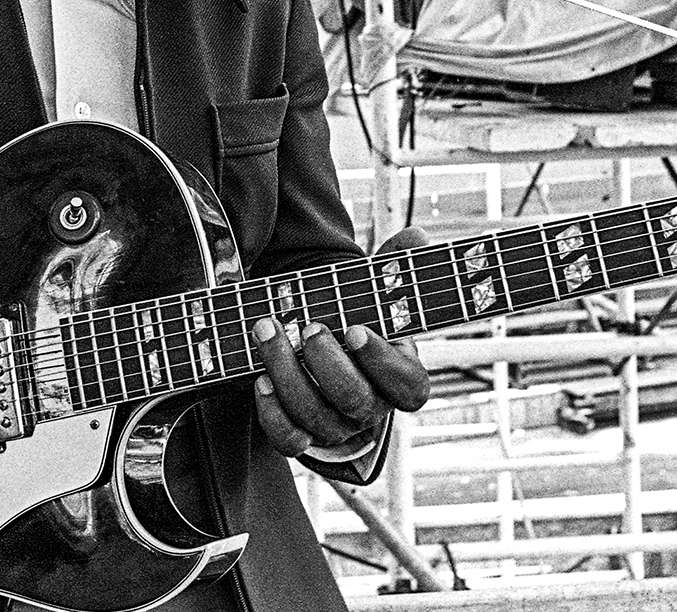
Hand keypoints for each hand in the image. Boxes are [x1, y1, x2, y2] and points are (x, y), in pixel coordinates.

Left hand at [251, 226, 433, 457]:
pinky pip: (289, 439)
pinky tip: (259, 379)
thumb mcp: (378, 293)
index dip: (383, 363)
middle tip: (309, 327)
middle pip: (355, 400)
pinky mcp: (302, 434)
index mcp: (401, 378)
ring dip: (286, 373)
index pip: (408, 386)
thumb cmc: (355, 318)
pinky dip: (271, 413)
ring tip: (266, 330)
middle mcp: (371, 408)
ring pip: (315, 416)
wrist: (323, 347)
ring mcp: (335, 425)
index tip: (356, 330)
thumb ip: (399, 267)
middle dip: (327, 364)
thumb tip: (417, 236)